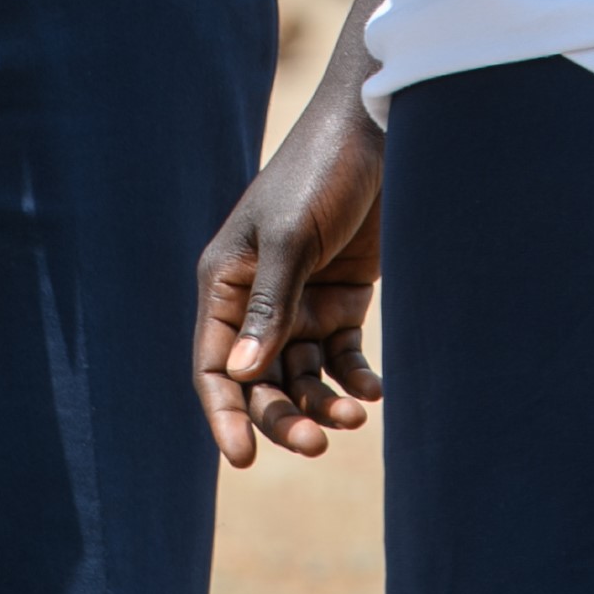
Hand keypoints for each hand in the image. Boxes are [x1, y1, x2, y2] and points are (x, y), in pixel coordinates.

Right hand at [192, 78, 383, 468]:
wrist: (379, 134)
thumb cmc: (320, 174)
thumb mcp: (289, 238)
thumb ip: (267, 307)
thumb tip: (240, 376)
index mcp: (224, 283)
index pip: (214, 365)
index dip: (224, 413)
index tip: (242, 459)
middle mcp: (255, 300)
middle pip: (259, 381)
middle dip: (282, 416)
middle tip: (317, 443)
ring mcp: (299, 302)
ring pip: (302, 376)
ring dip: (322, 402)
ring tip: (353, 415)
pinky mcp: (341, 300)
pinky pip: (341, 357)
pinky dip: (354, 379)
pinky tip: (372, 392)